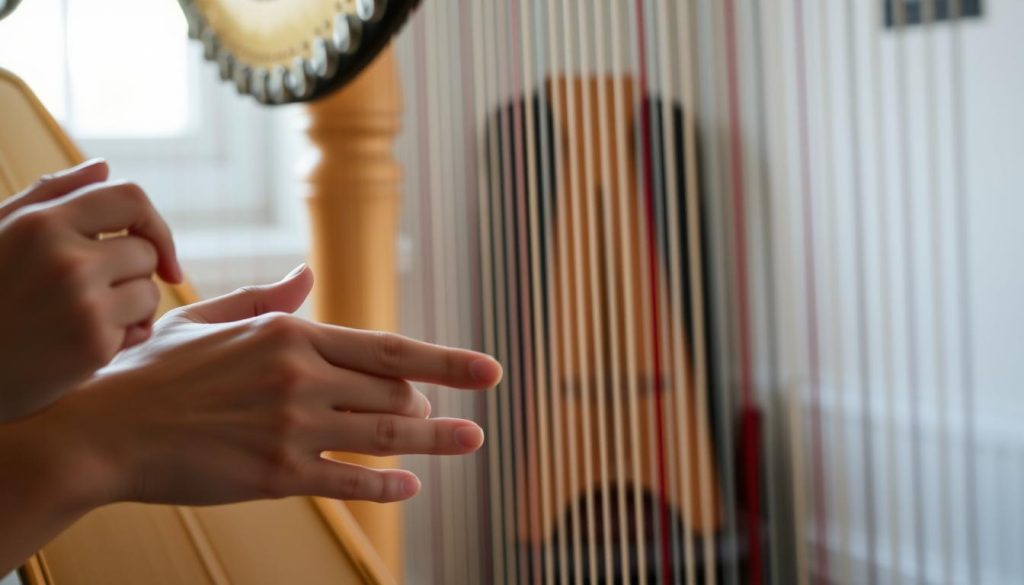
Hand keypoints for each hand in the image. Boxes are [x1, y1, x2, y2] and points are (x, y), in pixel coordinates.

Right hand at [0, 159, 181, 420]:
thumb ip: (49, 197)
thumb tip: (103, 167)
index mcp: (40, 223)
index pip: (130, 198)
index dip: (152, 222)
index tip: (155, 249)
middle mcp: (66, 260)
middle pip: (145, 250)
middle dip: (130, 271)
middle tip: (93, 292)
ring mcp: (82, 304)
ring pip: (149, 291)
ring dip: (130, 306)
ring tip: (84, 317)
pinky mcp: (93, 346)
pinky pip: (140, 328)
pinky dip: (123, 337)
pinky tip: (82, 344)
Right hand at [60, 264, 500, 506]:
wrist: (104, 430)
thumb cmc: (156, 370)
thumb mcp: (211, 317)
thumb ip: (268, 298)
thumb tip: (307, 274)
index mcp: (290, 333)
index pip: (390, 349)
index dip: (447, 360)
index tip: (489, 370)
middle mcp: (301, 377)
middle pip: (396, 394)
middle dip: (429, 406)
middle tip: (445, 414)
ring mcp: (292, 428)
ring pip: (385, 436)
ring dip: (435, 441)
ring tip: (471, 440)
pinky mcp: (276, 476)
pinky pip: (349, 482)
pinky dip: (386, 486)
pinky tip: (410, 488)